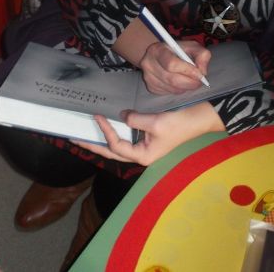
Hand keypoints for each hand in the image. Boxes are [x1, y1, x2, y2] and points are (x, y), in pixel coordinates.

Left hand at [73, 102, 225, 165]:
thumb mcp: (156, 122)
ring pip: (116, 147)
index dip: (105, 131)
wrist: (202, 119)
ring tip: (82, 133)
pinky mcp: (147, 138)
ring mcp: (144, 147)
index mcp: (144, 156)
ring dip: (100, 140)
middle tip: (71, 136)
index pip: (116, 145)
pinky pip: (125, 138)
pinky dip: (113, 133)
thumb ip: (136, 120)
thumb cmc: (182, 124)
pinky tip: (104, 126)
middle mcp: (142, 155)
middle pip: (110, 152)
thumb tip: (122, 116)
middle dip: (91, 144)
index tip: (98, 116)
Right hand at [139, 40, 210, 94]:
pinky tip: (180, 83)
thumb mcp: (191, 46)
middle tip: (199, 81)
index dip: (188, 71)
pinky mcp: (150, 87)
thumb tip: (202, 72)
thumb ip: (202, 55)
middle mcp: (148, 63)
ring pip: (172, 89)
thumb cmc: (176, 51)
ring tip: (189, 80)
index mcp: (157, 50)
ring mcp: (148, 77)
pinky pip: (169, 93)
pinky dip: (179, 90)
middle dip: (190, 83)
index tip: (199, 74)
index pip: (172, 64)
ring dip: (185, 87)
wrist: (159, 56)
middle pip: (172, 80)